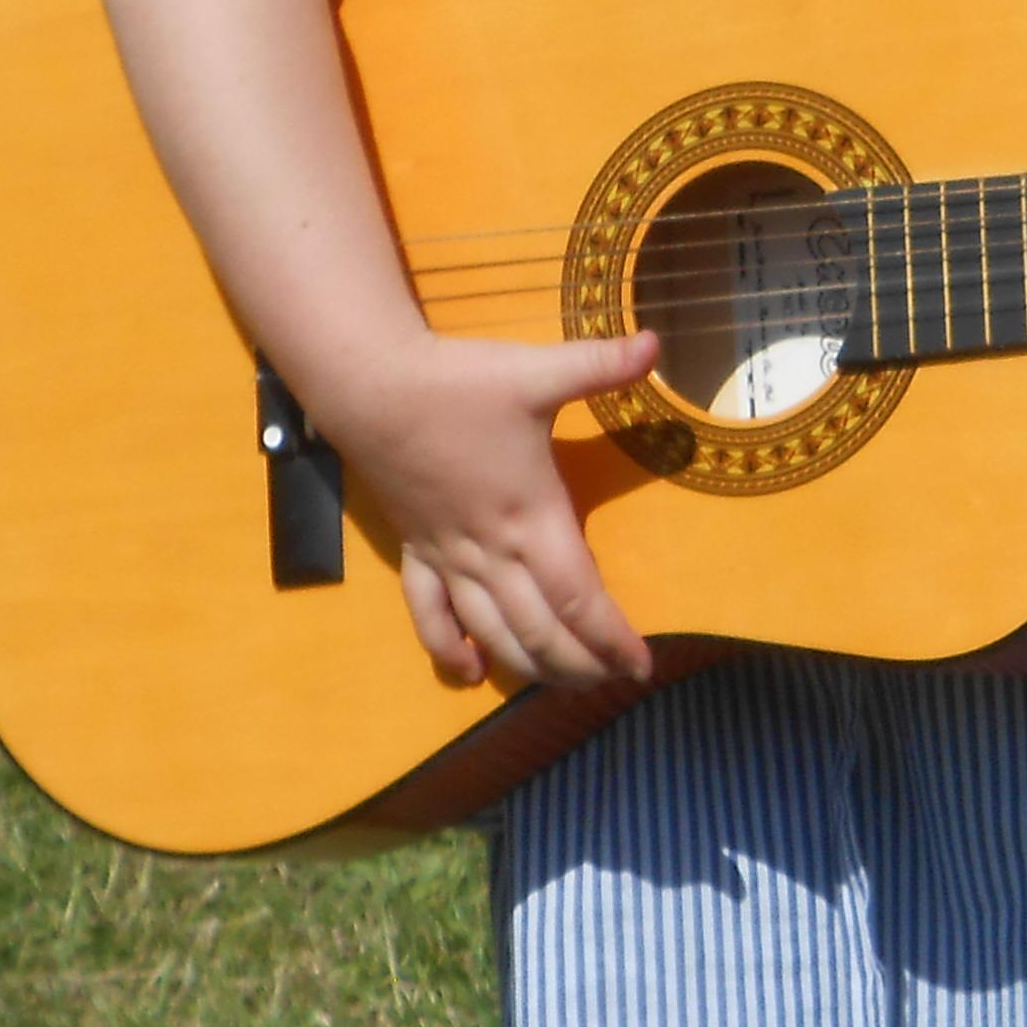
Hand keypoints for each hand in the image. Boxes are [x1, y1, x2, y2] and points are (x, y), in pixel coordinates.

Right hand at [316, 327, 662, 690]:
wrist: (370, 384)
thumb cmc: (458, 383)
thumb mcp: (538, 370)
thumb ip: (601, 363)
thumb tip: (657, 342)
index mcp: (531, 517)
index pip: (578, 598)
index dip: (610, 639)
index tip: (641, 667)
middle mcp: (490, 551)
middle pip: (539, 630)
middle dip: (579, 663)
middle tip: (612, 680)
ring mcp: (448, 555)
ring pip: (490, 631)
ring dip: (528, 665)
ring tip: (564, 684)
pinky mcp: (415, 548)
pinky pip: (429, 613)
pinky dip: (449, 647)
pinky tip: (470, 672)